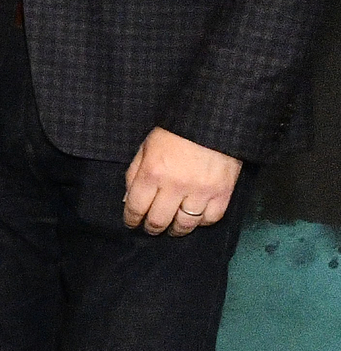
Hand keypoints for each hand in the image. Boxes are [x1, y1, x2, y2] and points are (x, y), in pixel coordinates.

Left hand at [123, 126, 242, 235]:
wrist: (212, 120)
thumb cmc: (175, 132)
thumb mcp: (146, 148)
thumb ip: (135, 174)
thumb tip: (129, 200)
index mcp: (152, 173)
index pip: (136, 207)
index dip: (131, 219)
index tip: (131, 223)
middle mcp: (175, 186)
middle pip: (159, 220)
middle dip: (151, 228)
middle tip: (151, 229)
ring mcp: (200, 191)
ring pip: (185, 224)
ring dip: (176, 230)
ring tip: (172, 229)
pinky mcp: (222, 192)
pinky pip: (210, 218)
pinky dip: (201, 223)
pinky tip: (195, 219)